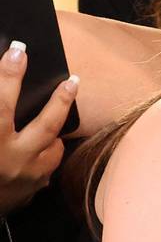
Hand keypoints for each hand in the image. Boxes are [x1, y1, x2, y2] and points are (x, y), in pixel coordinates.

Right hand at [0, 43, 75, 215]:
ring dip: (55, 132)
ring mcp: (25, 177)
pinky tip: (44, 145)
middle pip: (45, 126)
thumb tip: (1, 89)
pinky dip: (46, 153)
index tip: (18, 51)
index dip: (10, 76)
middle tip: (73, 80)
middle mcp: (11, 159)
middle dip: (61, 101)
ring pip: (53, 149)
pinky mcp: (31, 190)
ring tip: (60, 110)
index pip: (2, 103)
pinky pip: (47, 166)